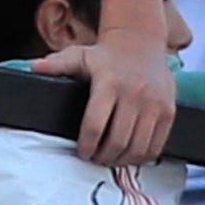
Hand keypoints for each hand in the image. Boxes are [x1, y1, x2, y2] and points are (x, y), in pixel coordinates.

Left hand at [68, 34, 175, 168]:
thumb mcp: (79, 55)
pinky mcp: (169, 111)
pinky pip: (156, 144)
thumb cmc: (105, 56)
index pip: (95, 125)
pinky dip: (142, 156)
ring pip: (137, 147)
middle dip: (103, 156)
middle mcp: (135, 93)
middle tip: (95, 158)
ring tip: (110, 159)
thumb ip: (57, 64)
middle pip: (117, 141)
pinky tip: (130, 155)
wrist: (141, 43)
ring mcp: (155, 103)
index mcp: (109, 82)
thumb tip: (35, 67)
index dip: (87, 145)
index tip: (82, 152)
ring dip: (122, 160)